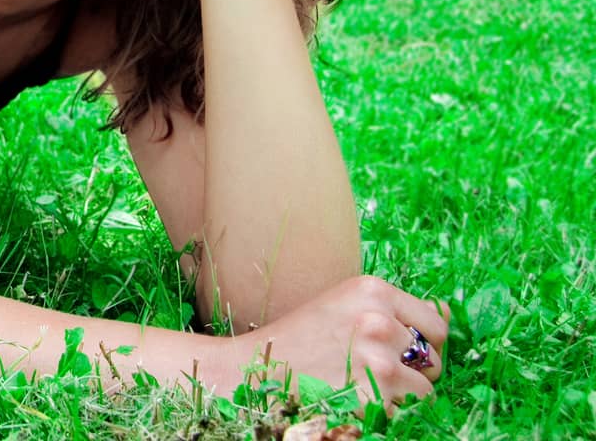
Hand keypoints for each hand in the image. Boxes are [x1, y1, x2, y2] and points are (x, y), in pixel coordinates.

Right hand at [222, 274, 449, 413]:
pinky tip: (353, 401)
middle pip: (434, 359)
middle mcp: (379, 320)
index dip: (418, 344)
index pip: (435, 325)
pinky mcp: (373, 397)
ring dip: (401, 398)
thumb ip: (394, 310)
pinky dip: (387, 414)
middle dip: (412, 372)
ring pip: (425, 391)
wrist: (254, 371)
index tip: (390, 351)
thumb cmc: (300, 340)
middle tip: (367, 371)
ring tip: (359, 387)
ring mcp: (378, 360)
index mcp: (372, 290)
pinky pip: (407, 414)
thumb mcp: (344, 306)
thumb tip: (450, 313)